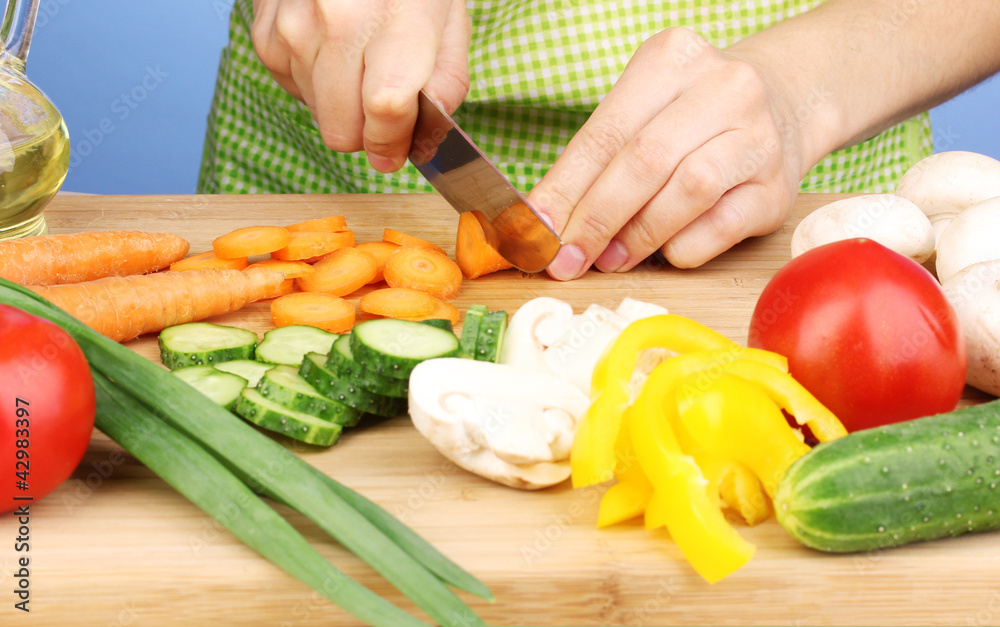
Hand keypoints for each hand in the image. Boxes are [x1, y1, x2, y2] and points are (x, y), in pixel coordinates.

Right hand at [251, 0, 470, 171]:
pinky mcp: (267, 33)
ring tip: (358, 63)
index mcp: (397, 17)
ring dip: (341, 105)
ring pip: (318, 117)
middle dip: (366, 132)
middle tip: (382, 105)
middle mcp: (338, 20)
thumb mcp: (449, 25)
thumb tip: (422, 139)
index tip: (396, 151)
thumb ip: (446, 85)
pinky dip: (315, 84)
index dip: (391, 142)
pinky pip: (293, 92)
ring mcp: (295, 26)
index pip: (385, 106)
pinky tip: (331, 53)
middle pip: (342, 129)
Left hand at [528, 28, 805, 279]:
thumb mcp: (642, 112)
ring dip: (639, 235)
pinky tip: (664, 253)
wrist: (785, 104)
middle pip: (644, 161)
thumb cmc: (690, 116)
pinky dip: (683, 246)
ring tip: (610, 259)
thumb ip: (596, 160)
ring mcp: (759, 136)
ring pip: (687, 191)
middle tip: (568, 258)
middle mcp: (723, 87)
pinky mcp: (778, 187)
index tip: (536, 230)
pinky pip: (721, 225)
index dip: (565, 189)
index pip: (604, 133)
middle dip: (596, 218)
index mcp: (672, 58)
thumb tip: (546, 222)